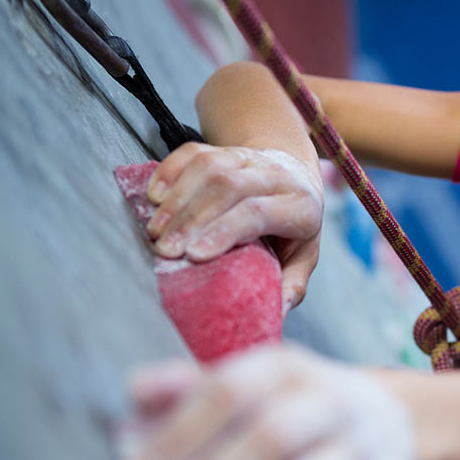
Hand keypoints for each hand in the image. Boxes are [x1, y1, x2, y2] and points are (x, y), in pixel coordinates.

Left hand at [120, 344, 414, 459]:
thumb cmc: (295, 406)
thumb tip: (136, 394)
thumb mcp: (252, 383)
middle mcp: (328, 403)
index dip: (179, 435)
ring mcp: (356, 453)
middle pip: (271, 439)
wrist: (392, 420)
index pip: (230, 391)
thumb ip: (189, 387)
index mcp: (286, 368)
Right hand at [146, 142, 324, 312]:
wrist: (296, 176)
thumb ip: (292, 283)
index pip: (257, 213)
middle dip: (192, 219)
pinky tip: (154, 196)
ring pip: (209, 167)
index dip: (224, 231)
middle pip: (228, 188)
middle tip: (166, 249)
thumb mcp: (304, 255)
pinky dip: (170, 171)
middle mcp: (277, 176)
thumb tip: (276, 310)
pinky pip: (193, 152)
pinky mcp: (225, 149)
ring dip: (177, 199)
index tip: (195, 255)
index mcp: (300, 206)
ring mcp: (249, 158)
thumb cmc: (295, 227)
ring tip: (157, 231)